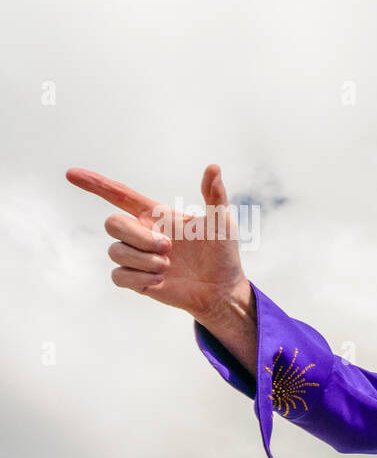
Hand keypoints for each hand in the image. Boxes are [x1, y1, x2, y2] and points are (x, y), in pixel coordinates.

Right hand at [66, 163, 250, 325]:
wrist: (223, 289)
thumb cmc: (223, 253)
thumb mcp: (221, 222)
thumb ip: (214, 195)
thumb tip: (213, 168)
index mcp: (156, 216)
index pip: (119, 195)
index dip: (95, 184)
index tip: (71, 174)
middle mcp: (142, 234)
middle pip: (111, 223)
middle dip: (137, 236)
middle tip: (168, 248)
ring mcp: (137, 258)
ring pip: (114, 251)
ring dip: (143, 259)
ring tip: (168, 266)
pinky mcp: (136, 280)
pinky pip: (118, 275)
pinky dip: (139, 277)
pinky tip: (161, 280)